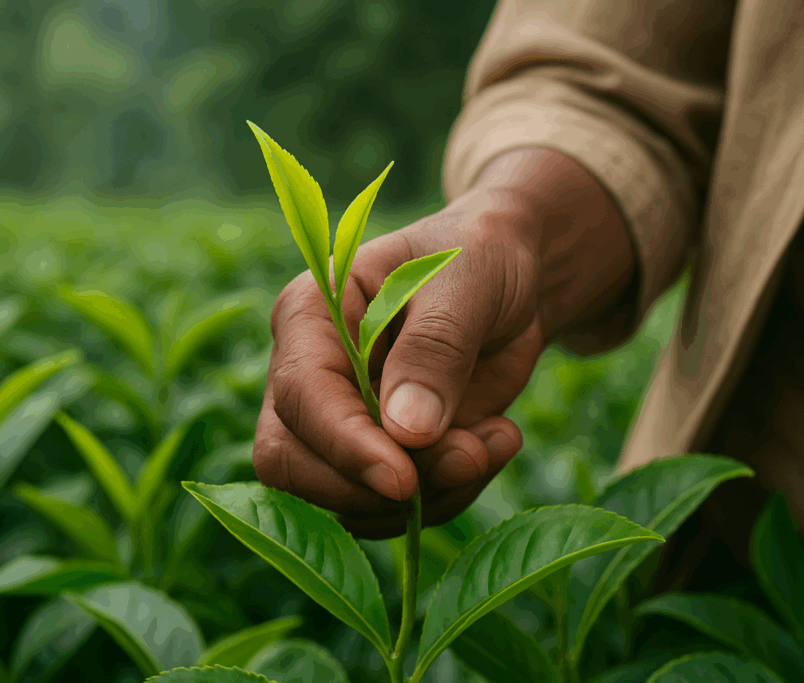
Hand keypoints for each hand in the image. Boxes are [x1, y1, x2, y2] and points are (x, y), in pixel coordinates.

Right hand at [253, 148, 635, 539]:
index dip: (345, 446)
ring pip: (344, 499)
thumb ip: (436, 348)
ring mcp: (338, 422)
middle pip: (292, 463)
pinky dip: (450, 496)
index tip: (404, 479)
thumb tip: (405, 433)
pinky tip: (495, 442)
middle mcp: (308, 374)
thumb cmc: (479, 256)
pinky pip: (392, 508)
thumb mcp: (468, 282)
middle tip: (468, 458)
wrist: (510, 278)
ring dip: (430, 495)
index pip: (299, 397)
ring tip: (495, 440)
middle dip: (377, 486)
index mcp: (309, 314)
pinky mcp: (378, 455)